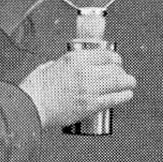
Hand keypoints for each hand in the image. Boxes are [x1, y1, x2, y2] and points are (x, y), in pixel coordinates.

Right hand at [19, 48, 135, 127]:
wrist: (31, 106)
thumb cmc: (36, 87)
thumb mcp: (50, 66)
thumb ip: (63, 64)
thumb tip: (70, 66)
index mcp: (74, 59)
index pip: (105, 54)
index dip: (115, 58)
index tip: (117, 61)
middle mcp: (84, 71)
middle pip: (114, 68)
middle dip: (122, 70)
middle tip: (124, 74)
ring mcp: (88, 89)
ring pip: (117, 82)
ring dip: (128, 82)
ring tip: (130, 83)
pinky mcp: (89, 106)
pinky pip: (112, 99)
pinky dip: (123, 96)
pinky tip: (128, 95)